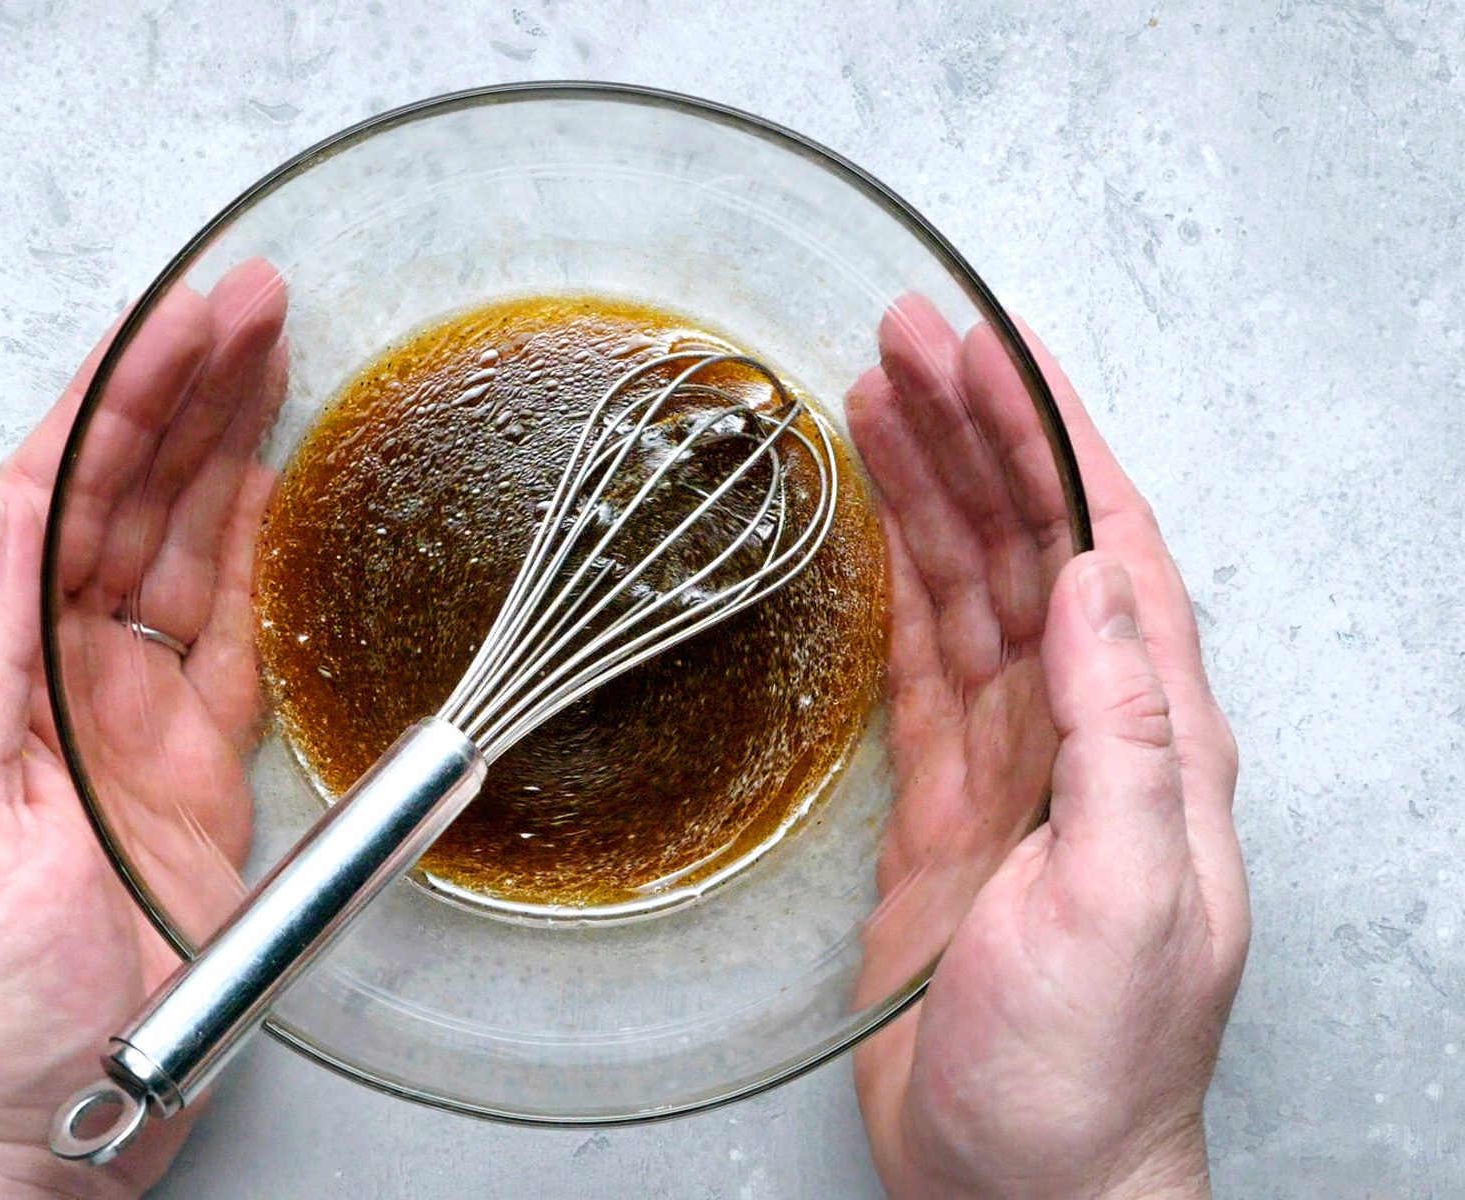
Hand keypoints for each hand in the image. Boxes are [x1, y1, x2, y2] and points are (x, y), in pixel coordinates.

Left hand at [0, 263, 287, 1197]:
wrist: (41, 1116)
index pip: (38, 494)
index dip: (108, 399)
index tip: (170, 322)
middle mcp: (48, 673)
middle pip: (119, 498)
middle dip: (180, 391)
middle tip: (248, 302)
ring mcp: (126, 714)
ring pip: (180, 547)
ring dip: (224, 447)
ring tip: (269, 354)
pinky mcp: (198, 763)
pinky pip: (232, 634)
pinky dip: (256, 554)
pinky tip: (271, 483)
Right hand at [848, 300, 1248, 1198]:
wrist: (1025, 1182)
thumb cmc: (1086, 1068)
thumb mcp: (1124, 897)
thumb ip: (1124, 733)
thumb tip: (1097, 579)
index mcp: (1156, 737)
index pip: (1107, 542)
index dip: (1052, 434)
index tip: (994, 348)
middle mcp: (1092, 732)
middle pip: (1032, 541)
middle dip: (976, 431)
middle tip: (907, 338)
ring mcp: (1019, 765)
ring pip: (972, 588)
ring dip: (930, 488)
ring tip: (875, 397)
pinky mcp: (953, 806)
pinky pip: (926, 663)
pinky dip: (900, 583)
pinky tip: (877, 529)